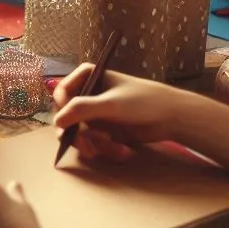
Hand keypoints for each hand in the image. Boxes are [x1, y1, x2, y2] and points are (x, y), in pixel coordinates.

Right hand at [51, 65, 183, 161]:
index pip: (62, 91)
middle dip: (80, 134)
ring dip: (95, 145)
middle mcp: (89, 94)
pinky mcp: (104, 129)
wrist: (172, 117)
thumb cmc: (143, 102)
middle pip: (67, 116)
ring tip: (113, 148)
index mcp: (88, 77)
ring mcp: (96, 113)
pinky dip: (105, 149)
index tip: (69, 123)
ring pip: (79, 133)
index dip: (62, 109)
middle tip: (89, 146)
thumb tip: (56, 122)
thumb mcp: (110, 104)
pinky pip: (93, 142)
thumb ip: (81, 109)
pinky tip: (123, 151)